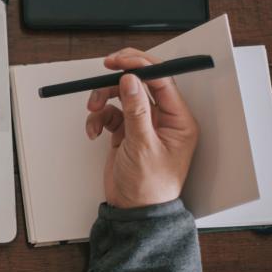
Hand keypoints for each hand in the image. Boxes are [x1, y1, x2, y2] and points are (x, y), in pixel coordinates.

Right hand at [85, 48, 198, 208]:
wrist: (133, 211)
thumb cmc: (149, 187)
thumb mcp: (143, 145)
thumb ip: (136, 110)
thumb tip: (132, 80)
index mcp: (178, 120)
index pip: (162, 81)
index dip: (141, 66)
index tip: (120, 61)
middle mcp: (163, 119)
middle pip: (140, 83)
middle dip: (119, 79)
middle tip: (105, 68)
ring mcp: (143, 125)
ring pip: (121, 96)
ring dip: (103, 99)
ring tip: (93, 111)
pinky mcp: (126, 132)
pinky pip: (109, 113)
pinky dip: (98, 118)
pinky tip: (94, 131)